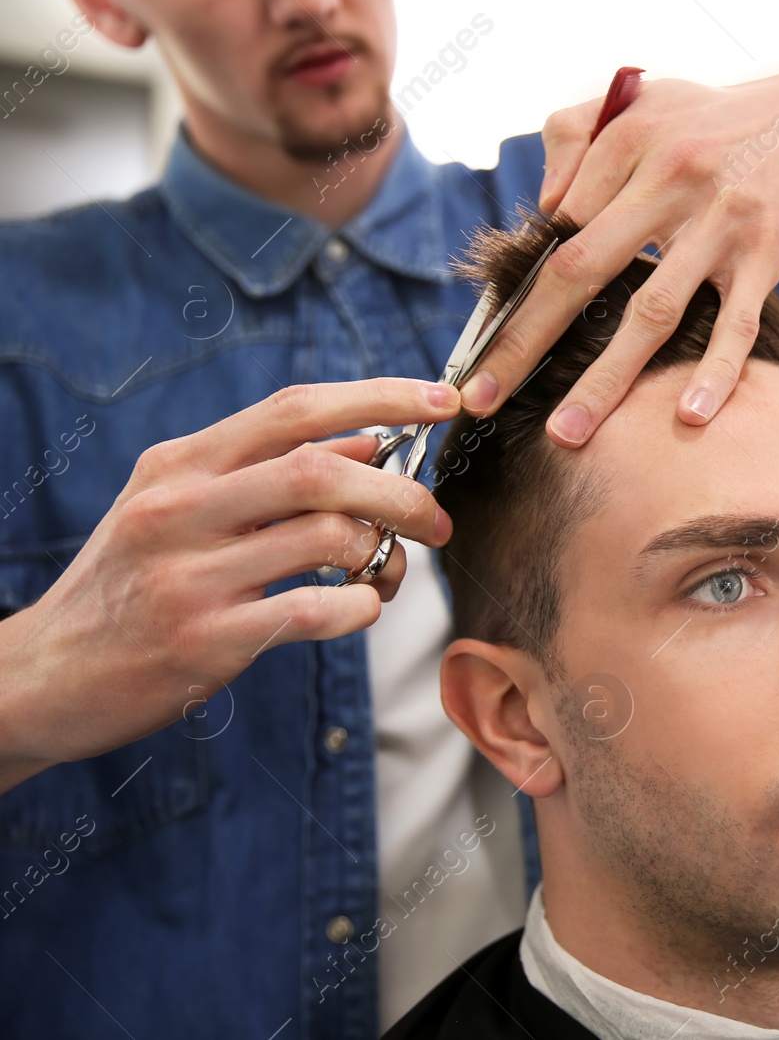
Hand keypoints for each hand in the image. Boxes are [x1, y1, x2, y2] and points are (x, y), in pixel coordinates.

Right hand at [0, 378, 459, 792]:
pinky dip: (360, 609)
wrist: (41, 677)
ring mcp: (189, 576)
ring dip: (384, 555)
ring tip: (389, 574)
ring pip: (327, 538)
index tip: (444, 402)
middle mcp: (180, 509)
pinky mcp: (203, 642)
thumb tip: (370, 437)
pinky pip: (313, 612)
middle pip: (321, 471)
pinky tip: (360, 610)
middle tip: (436, 521)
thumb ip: (269, 471)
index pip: (294, 408)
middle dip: (401, 492)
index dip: (379, 397)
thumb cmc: (130, 585)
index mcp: (180, 465)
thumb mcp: (178, 508)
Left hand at [457, 61, 778, 442]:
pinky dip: (714, 372)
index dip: (518, 287)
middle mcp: (671, 173)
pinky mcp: (770, 250)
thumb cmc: (731, 117)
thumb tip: (546, 206)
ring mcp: (722, 218)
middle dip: (524, 341)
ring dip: (605, 380)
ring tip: (567, 432)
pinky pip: (736, 323)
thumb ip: (584, 133)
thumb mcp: (653, 97)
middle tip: (480, 398)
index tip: (489, 343)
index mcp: (630, 136)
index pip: (556, 226)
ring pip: (652, 312)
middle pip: (580, 270)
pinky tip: (690, 417)